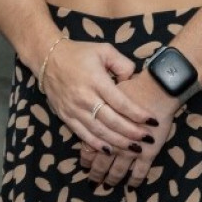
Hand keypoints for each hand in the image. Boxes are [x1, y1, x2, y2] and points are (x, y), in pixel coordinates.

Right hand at [42, 39, 159, 154]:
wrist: (48, 58)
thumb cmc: (80, 53)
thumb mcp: (104, 50)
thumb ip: (122, 65)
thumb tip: (133, 81)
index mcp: (96, 80)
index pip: (121, 102)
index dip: (138, 114)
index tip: (153, 121)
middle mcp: (85, 97)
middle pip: (112, 121)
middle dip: (131, 133)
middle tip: (148, 139)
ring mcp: (74, 109)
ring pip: (99, 132)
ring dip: (118, 143)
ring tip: (135, 149)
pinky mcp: (66, 117)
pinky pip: (83, 135)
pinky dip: (97, 145)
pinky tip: (110, 151)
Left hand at [80, 71, 179, 188]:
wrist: (157, 88)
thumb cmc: (132, 86)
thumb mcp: (107, 93)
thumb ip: (98, 105)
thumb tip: (89, 109)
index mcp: (101, 129)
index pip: (89, 148)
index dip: (86, 159)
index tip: (84, 165)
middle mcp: (113, 142)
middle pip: (100, 163)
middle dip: (96, 174)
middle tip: (93, 183)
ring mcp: (130, 150)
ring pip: (118, 171)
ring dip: (112, 179)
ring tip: (109, 185)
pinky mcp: (147, 153)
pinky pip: (140, 172)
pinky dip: (135, 181)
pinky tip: (132, 186)